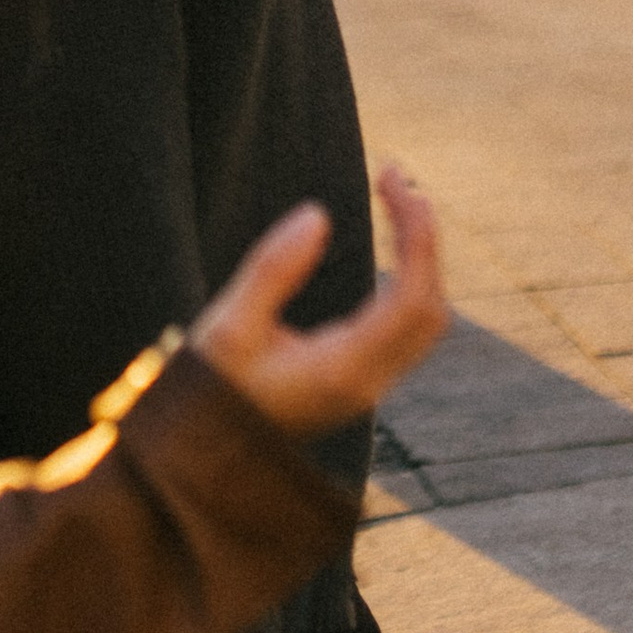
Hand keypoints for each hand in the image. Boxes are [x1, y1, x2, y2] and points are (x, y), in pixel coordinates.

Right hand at [186, 165, 447, 443]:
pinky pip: (407, 327)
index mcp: (342, 371)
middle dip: (424, 238)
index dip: (416, 234)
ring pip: (426, 320)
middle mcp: (367, 384)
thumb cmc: (207, 391)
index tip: (393, 180)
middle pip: (431, 308)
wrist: (200, 454)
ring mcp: (368, 387)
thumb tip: (318, 214)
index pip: (411, 298)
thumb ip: (272, 270)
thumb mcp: (227, 326)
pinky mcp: (359, 381)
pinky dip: (410, 278)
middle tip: (395, 178)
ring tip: (397, 201)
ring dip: (421, 258)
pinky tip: (388, 244)